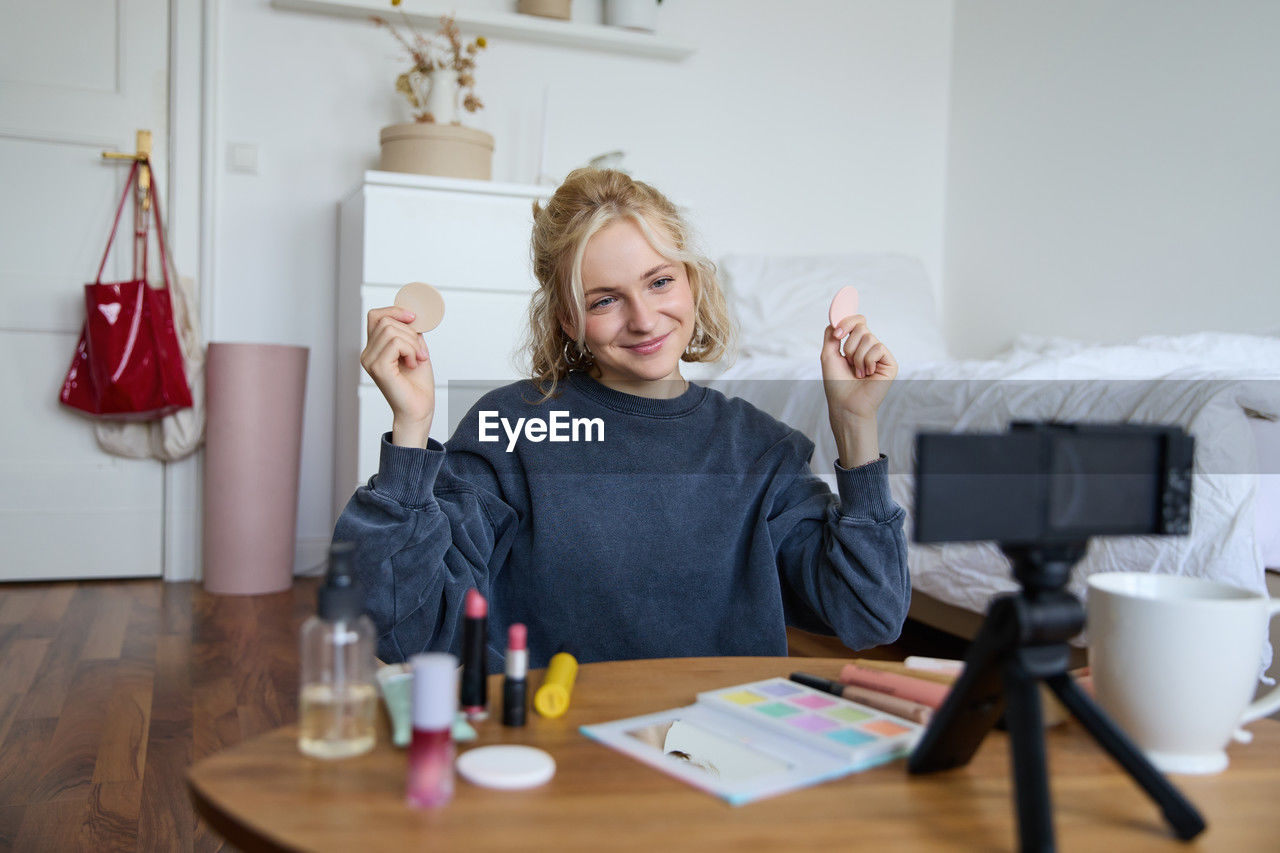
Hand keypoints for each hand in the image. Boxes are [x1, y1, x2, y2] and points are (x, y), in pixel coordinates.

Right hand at [361, 307, 434, 447]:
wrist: (418, 409)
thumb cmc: (417, 384)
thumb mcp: (415, 349)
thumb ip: (410, 333)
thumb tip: (412, 314)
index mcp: (374, 348)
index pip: (375, 316)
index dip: (394, 311)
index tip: (413, 318)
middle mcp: (367, 354)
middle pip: (386, 321)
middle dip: (410, 332)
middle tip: (420, 352)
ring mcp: (370, 360)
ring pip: (391, 330)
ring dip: (412, 343)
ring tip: (417, 359)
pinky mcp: (378, 367)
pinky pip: (395, 343)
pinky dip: (411, 350)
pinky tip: (413, 363)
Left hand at [820, 315, 897, 466]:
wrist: (846, 404)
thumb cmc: (836, 383)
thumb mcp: (828, 355)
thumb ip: (831, 335)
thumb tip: (836, 319)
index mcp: (856, 345)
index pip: (857, 321)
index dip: (847, 322)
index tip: (837, 334)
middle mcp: (869, 348)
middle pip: (861, 327)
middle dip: (849, 345)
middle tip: (848, 362)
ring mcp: (880, 355)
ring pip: (868, 338)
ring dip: (857, 357)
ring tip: (858, 373)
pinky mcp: (890, 363)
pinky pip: (878, 348)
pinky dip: (867, 361)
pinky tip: (868, 374)